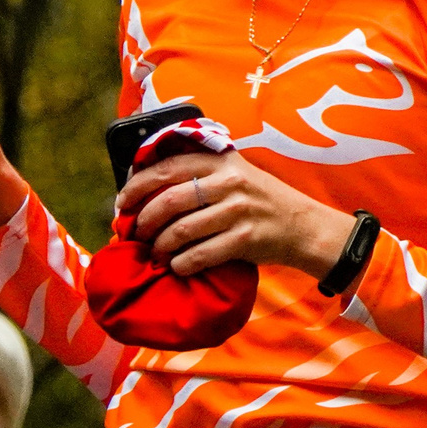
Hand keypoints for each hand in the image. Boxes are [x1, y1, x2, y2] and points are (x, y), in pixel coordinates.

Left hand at [115, 149, 353, 279]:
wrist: (303, 225)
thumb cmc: (261, 201)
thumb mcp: (235, 173)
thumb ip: (200, 174)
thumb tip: (148, 191)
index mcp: (220, 161)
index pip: (167, 168)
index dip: (138, 185)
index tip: (123, 201)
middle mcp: (228, 182)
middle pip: (169, 200)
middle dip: (145, 220)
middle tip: (135, 234)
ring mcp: (238, 210)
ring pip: (182, 230)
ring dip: (161, 246)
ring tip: (157, 253)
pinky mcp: (246, 239)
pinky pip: (201, 254)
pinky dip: (183, 263)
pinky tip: (178, 266)